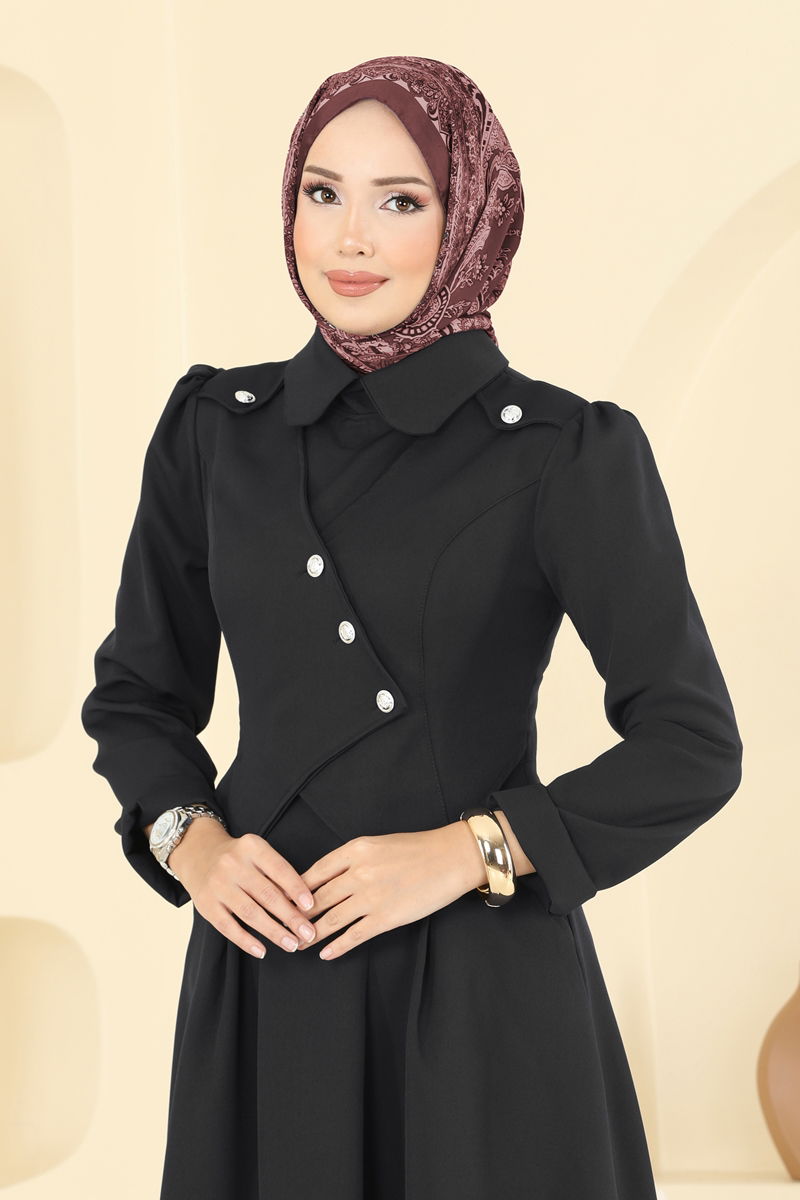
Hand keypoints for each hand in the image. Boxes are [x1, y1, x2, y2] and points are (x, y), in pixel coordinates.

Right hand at [168, 819, 318, 958]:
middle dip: (291, 917)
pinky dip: (246, 941)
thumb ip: (276, 872)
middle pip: (267, 894)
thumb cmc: (238, 857)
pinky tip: (262, 951)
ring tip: (291, 944)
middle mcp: (233, 864)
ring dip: (274, 932)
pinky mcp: (206, 904)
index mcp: (251, 847)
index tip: (311, 906)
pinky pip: (228, 927)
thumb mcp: (256, 852)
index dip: (296, 889)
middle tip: (308, 934)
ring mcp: (218, 885)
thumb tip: (301, 904)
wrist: (198, 853)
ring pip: (250, 913)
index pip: (279, 869)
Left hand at [295, 822, 483, 960]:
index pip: (313, 873)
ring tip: (297, 943)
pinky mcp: (386, 918)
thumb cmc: (416, 848)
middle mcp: (358, 873)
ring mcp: (371, 897)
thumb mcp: (376, 843)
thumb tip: (325, 878)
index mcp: (354, 850)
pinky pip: (353, 935)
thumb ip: (350, 859)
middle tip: (281, 927)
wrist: (450, 858)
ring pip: (330, 920)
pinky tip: (325, 953)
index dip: (294, 891)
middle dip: (296, 916)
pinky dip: (336, 947)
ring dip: (311, 934)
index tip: (282, 901)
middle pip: (316, 899)